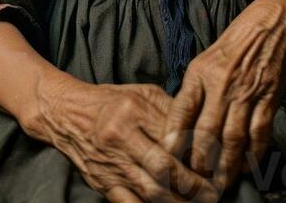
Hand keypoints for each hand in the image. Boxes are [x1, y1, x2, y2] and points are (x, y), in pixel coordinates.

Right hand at [34, 74, 219, 202]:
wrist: (69, 115)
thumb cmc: (112, 102)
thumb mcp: (143, 93)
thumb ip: (171, 109)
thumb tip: (200, 131)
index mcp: (134, 109)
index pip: (173, 136)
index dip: (197, 154)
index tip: (216, 164)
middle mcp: (121, 137)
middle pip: (164, 168)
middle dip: (193, 185)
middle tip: (213, 192)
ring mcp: (111, 163)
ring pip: (150, 191)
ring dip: (179, 202)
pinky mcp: (103, 184)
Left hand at [161, 0, 285, 191]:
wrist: (271, 25)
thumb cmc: (234, 44)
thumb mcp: (205, 60)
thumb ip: (194, 90)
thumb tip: (180, 124)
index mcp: (200, 73)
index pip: (180, 110)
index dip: (173, 138)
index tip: (167, 158)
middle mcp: (220, 84)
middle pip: (205, 132)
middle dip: (198, 162)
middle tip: (194, 182)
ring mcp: (245, 92)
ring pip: (231, 139)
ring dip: (225, 166)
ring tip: (218, 184)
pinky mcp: (268, 97)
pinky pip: (259, 133)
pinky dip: (253, 154)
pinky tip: (247, 167)